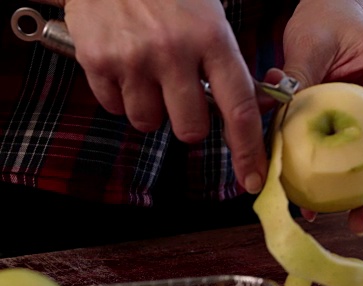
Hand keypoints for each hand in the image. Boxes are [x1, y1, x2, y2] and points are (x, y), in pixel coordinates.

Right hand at [47, 0, 267, 193]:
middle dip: (189, 123)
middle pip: (190, 129)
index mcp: (212, 39)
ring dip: (152, 109)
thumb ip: (223, 64)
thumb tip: (238, 110)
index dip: (248, 150)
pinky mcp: (98, 61)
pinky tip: (124, 66)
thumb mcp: (209, 18)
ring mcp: (133, 59)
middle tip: (182, 96)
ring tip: (149, 73)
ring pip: (148, 123)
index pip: (238, 109)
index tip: (252, 178)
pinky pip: (114, 107)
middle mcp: (174, 52)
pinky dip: (121, 96)